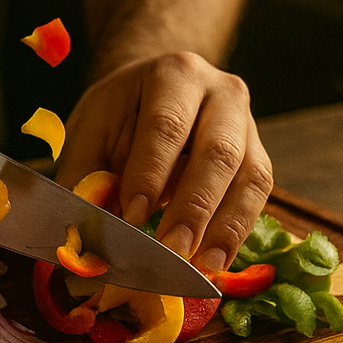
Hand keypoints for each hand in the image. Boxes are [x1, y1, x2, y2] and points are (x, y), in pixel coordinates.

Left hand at [55, 52, 272, 270]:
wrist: (154, 93)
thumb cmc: (119, 115)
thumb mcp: (91, 132)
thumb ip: (86, 178)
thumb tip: (84, 234)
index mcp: (174, 74)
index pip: (167, 125)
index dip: (151, 173)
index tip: (133, 215)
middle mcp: (222, 92)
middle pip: (219, 152)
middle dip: (195, 206)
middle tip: (172, 249)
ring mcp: (248, 125)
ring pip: (251, 176)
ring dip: (227, 227)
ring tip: (202, 267)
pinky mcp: (258, 157)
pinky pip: (258, 196)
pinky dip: (237, 232)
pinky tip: (216, 261)